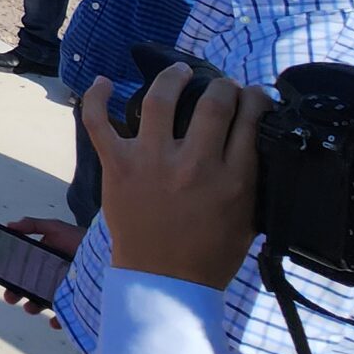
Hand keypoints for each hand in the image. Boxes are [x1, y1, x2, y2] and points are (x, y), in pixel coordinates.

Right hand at [0, 217, 81, 320]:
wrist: (108, 251)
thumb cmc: (80, 239)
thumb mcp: (55, 228)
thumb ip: (33, 225)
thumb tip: (9, 225)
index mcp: (42, 262)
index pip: (23, 270)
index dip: (11, 275)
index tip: (1, 278)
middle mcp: (50, 277)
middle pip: (29, 288)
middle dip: (17, 293)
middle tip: (10, 296)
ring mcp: (63, 291)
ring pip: (43, 302)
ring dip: (33, 306)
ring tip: (30, 307)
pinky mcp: (76, 302)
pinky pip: (66, 315)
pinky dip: (58, 320)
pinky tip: (54, 321)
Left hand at [83, 68, 262, 288]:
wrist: (165, 282)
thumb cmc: (210, 254)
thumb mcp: (250, 217)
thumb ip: (252, 178)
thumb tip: (257, 142)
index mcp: (233, 179)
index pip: (250, 119)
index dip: (254, 98)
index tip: (253, 94)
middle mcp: (194, 164)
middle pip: (213, 104)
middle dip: (222, 86)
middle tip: (221, 85)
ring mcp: (152, 162)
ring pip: (159, 100)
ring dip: (171, 78)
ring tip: (180, 72)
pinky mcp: (118, 166)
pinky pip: (99, 122)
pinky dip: (97, 98)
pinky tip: (105, 82)